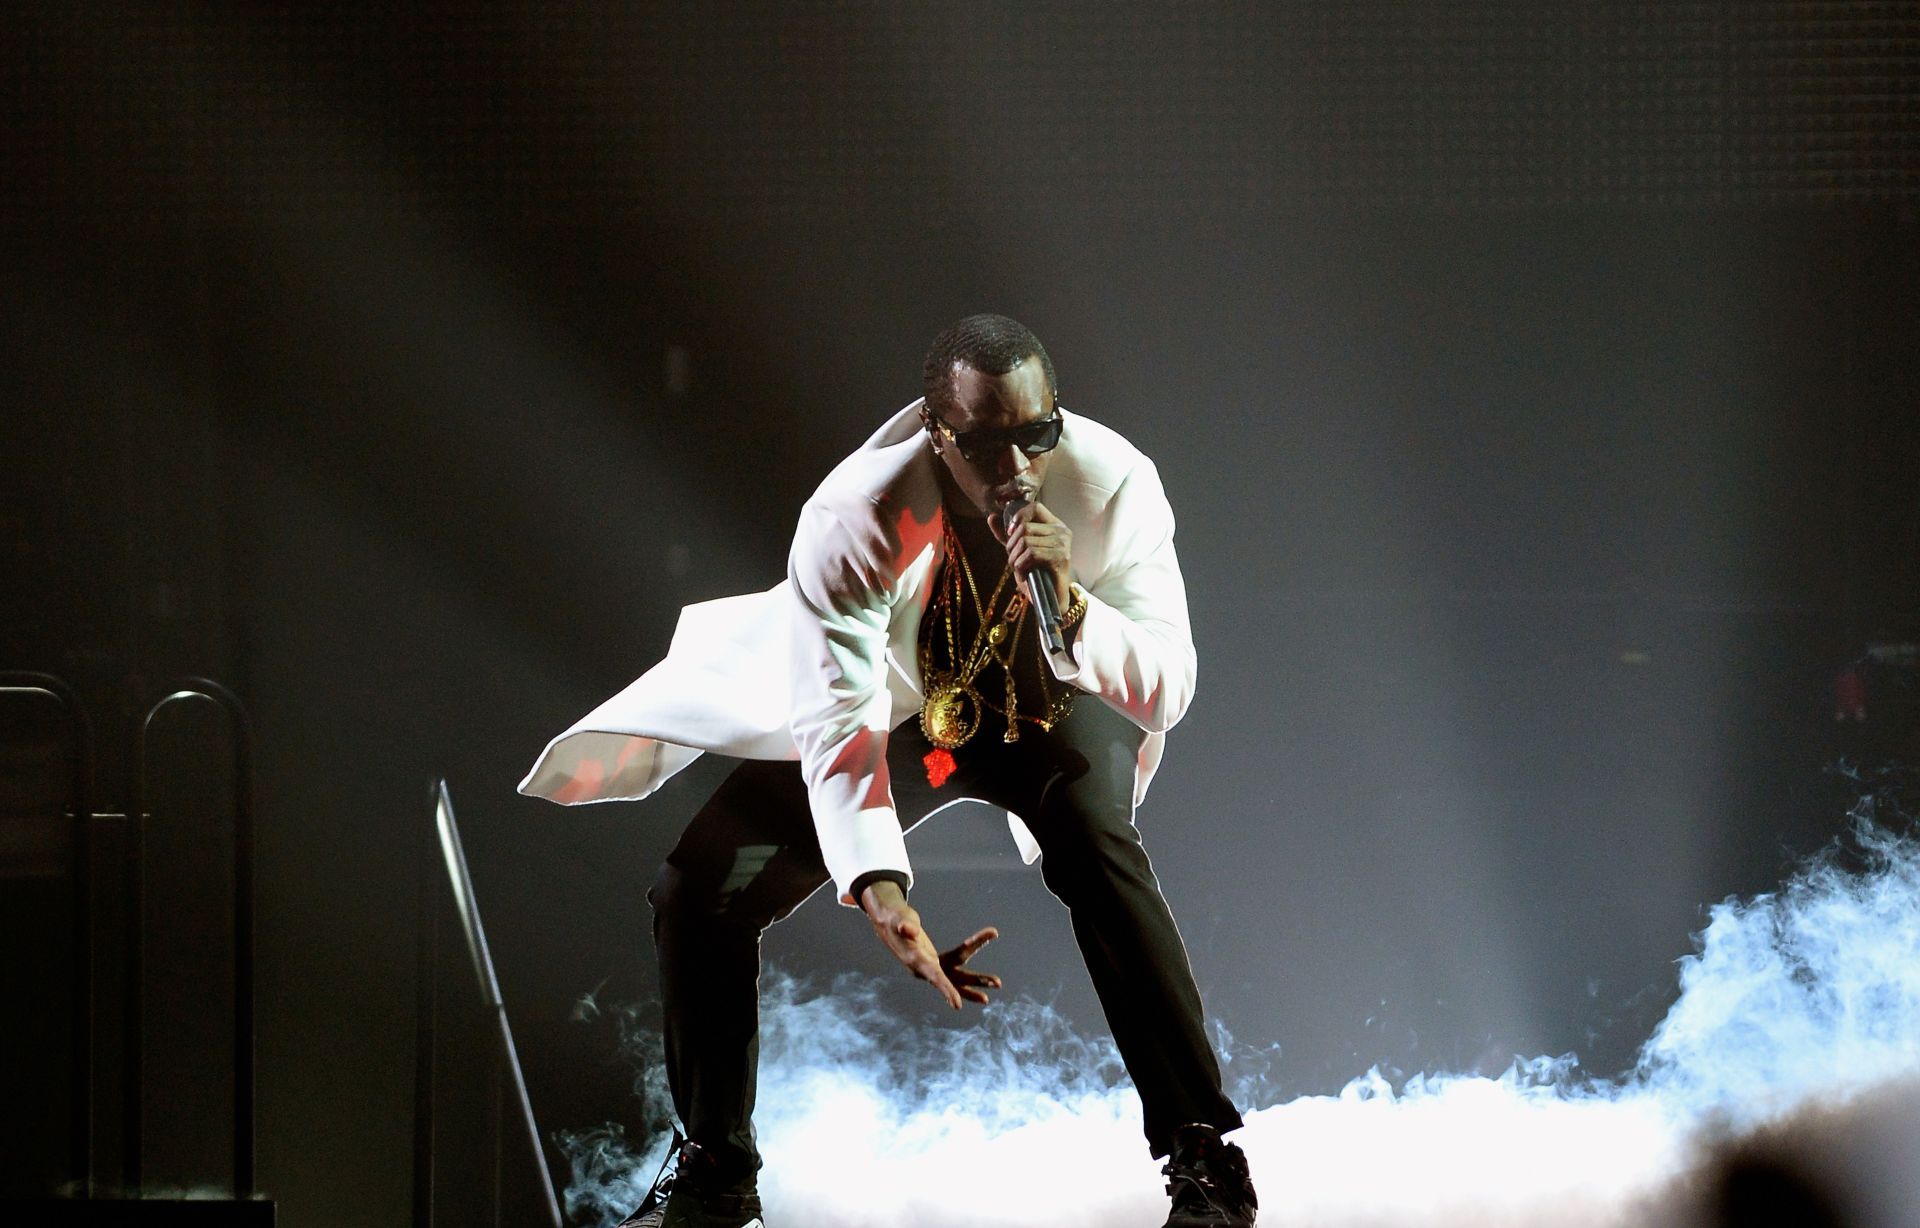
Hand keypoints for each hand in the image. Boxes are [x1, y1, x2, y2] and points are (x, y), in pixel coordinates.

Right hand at [859, 881, 999, 1009]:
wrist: (888, 923)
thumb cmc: (893, 919)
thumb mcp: (897, 920)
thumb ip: (904, 926)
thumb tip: (907, 929)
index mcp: (915, 960)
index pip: (934, 976)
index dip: (945, 989)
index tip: (957, 1005)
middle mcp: (925, 968)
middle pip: (953, 977)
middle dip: (974, 981)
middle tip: (997, 982)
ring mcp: (931, 966)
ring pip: (957, 975)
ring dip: (976, 980)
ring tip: (997, 984)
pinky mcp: (936, 961)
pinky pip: (956, 963)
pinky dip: (969, 962)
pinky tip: (982, 972)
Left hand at [1005, 499, 1072, 610]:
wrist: (1051, 599)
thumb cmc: (1036, 574)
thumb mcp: (1019, 551)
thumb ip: (1006, 534)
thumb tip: (991, 517)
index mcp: (1054, 525)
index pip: (1035, 507)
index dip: (1018, 517)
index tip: (1010, 533)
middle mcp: (1062, 532)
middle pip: (1025, 527)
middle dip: (1012, 546)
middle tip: (1014, 560)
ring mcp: (1063, 544)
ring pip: (1026, 541)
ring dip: (1015, 559)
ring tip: (1020, 569)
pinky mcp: (1060, 558)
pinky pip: (1031, 554)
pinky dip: (1022, 566)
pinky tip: (1025, 575)